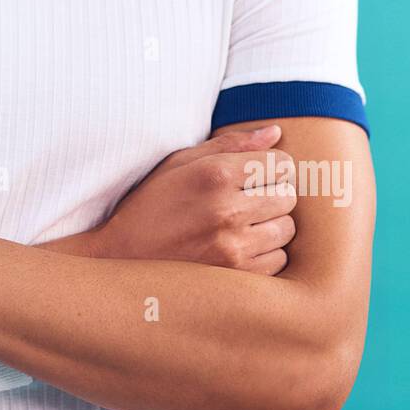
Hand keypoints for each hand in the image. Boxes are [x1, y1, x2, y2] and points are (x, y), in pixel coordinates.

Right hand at [94, 125, 297, 273]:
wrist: (121, 258)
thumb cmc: (151, 204)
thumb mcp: (180, 163)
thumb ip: (230, 144)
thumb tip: (275, 132)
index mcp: (215, 174)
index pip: (282, 163)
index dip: (273, 166)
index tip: (257, 174)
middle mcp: (227, 210)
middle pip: (288, 196)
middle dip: (273, 194)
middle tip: (247, 199)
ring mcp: (233, 247)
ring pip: (286, 229)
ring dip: (271, 225)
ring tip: (241, 224)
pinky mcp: (236, 277)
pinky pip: (278, 260)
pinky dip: (265, 254)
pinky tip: (239, 248)